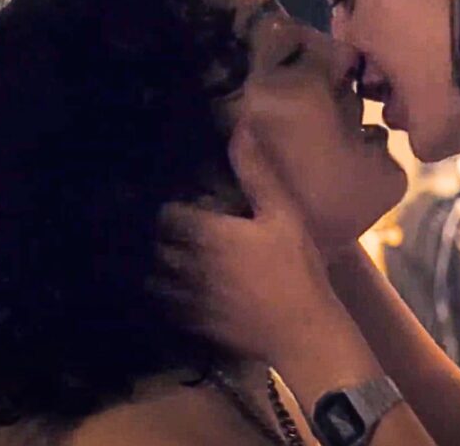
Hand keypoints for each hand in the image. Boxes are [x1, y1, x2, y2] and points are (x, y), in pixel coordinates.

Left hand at [159, 124, 351, 360]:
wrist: (303, 332)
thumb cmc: (297, 268)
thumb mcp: (282, 214)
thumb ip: (256, 173)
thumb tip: (240, 128)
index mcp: (207, 234)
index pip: (167, 214)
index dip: (171, 207)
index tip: (181, 203)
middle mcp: (189, 265)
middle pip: (157, 245)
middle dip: (161, 235)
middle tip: (174, 228)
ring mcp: (190, 297)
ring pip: (156, 277)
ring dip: (158, 266)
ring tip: (169, 258)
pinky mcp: (196, 324)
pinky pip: (168, 307)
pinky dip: (166, 296)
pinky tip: (178, 291)